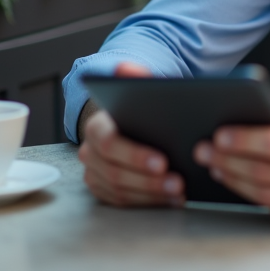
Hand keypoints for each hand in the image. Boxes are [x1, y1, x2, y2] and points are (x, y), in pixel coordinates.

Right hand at [77, 62, 185, 206]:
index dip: (135, 155)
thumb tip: (125, 67)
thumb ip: (135, 79)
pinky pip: (123, 203)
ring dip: (151, 195)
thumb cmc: (143, 109)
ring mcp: (95, 174)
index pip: (108, 142)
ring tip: (180, 192)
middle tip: (178, 183)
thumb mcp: (143, 91)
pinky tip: (171, 200)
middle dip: (148, 180)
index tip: (164, 162)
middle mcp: (90, 152)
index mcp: (96, 125)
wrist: (136, 125)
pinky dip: (148, 203)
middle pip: (114, 172)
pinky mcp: (105, 191)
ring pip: (119, 191)